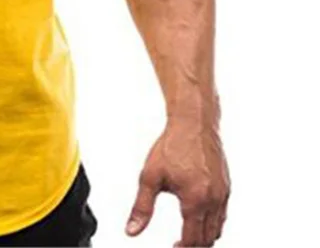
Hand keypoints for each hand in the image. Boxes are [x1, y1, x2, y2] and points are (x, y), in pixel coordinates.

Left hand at [126, 120, 229, 246]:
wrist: (193, 123)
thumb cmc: (171, 146)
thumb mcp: (150, 177)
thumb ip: (142, 207)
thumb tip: (131, 230)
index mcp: (195, 201)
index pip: (192, 240)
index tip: (172, 247)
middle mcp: (214, 200)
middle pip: (208, 238)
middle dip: (193, 245)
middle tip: (177, 244)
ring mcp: (223, 194)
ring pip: (218, 228)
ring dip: (204, 236)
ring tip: (187, 235)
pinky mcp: (226, 186)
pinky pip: (222, 214)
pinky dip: (212, 222)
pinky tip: (197, 216)